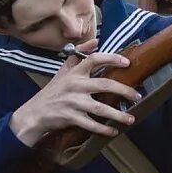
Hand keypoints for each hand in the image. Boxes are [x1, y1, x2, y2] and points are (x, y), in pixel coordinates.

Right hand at [8, 39, 141, 145]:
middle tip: (137, 96)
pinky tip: (113, 131)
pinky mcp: (71, 117)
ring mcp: (73, 102)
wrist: (34, 113)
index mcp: (75, 72)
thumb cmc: (53, 91)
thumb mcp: (63, 70)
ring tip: (131, 119)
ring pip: (101, 108)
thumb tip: (95, 41)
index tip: (127, 62)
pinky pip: (91, 125)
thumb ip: (79, 54)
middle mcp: (75, 85)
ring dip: (118, 115)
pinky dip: (103, 129)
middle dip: (124, 90)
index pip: (94, 59)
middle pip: (105, 84)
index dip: (112, 58)